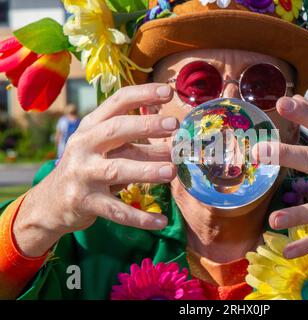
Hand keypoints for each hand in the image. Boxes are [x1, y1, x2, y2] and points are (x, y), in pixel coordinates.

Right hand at [14, 83, 176, 256]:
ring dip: (146, 170)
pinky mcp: (85, 202)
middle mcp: (84, 146)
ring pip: (117, 170)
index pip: (117, 102)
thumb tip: (171, 126)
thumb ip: (130, 135)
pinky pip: (116, 211)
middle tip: (174, 126)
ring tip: (171, 171)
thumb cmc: (88, 166)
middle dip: (146, 126)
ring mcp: (83, 174)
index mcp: (91, 126)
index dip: (143, 94)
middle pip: (116, 130)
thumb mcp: (103, 145)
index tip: (169, 91)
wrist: (51, 201)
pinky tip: (161, 221)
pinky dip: (139, 217)